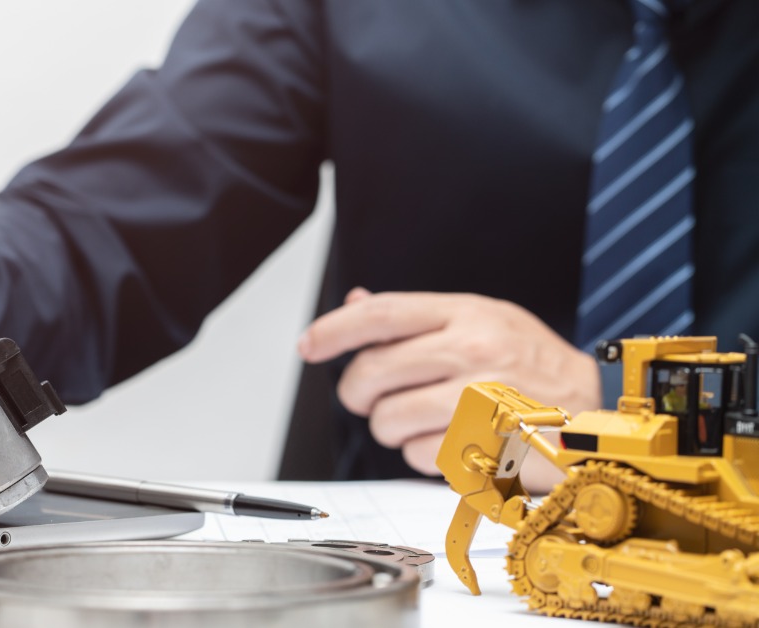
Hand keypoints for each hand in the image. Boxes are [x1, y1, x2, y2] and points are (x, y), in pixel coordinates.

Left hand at [297, 288, 599, 490]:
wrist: (596, 408)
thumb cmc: (531, 364)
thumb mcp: (481, 321)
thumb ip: (417, 318)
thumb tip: (355, 304)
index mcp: (466, 313)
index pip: (380, 314)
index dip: (333, 330)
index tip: (309, 345)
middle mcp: (473, 351)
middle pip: (371, 372)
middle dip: (357, 393)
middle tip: (368, 399)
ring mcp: (480, 401)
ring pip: (387, 420)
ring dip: (389, 428)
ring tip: (418, 420)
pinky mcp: (485, 448)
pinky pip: (416, 456)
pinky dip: (420, 454)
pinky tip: (448, 440)